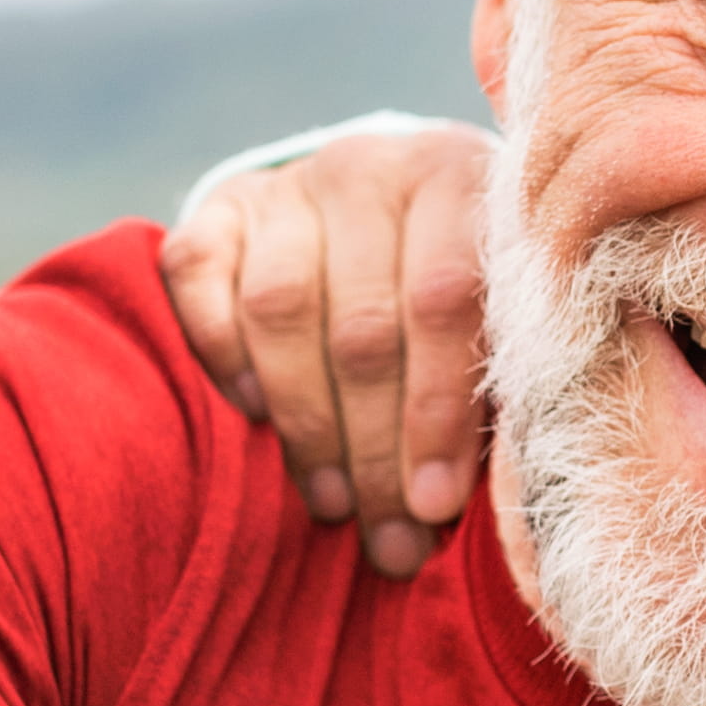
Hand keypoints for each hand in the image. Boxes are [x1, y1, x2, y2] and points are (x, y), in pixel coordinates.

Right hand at [159, 122, 500, 577]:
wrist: (399, 206)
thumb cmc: (475, 294)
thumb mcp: (509, 318)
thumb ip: (503, 382)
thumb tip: (465, 502)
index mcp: (462, 181)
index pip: (444, 301)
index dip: (437, 413)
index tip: (435, 506)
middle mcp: (374, 166)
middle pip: (363, 324)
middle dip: (376, 449)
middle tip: (389, 538)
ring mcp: (292, 181)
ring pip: (279, 308)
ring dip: (306, 424)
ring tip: (335, 503)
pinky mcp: (221, 203)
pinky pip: (196, 274)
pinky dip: (220, 350)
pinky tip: (254, 414)